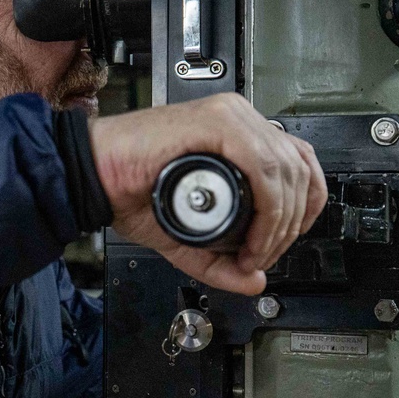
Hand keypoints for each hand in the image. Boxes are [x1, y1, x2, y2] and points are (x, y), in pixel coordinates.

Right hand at [89, 93, 326, 295]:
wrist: (94, 178)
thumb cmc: (131, 190)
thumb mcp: (188, 236)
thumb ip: (222, 261)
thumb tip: (257, 280)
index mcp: (239, 134)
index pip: (299, 162)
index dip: (304, 207)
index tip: (286, 240)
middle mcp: (238, 119)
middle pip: (298, 169)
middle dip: (290, 225)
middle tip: (262, 256)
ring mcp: (228, 117)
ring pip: (285, 168)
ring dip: (279, 223)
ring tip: (253, 253)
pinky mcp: (214, 122)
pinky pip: (262, 165)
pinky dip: (266, 208)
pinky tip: (251, 236)